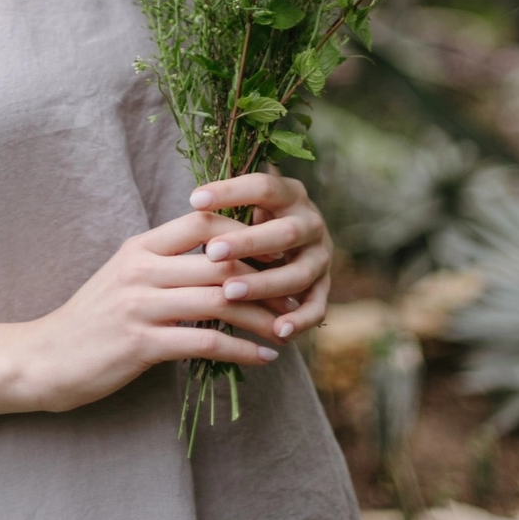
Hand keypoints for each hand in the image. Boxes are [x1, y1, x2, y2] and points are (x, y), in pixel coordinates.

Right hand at [23, 208, 294, 414]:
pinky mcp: (142, 344)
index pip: (203, 222)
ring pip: (220, 301)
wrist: (46, 358)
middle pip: (220, 260)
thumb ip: (165, 265)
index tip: (273, 250)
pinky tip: (264, 357)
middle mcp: (141, 269)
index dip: (244, 232)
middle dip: (265, 274)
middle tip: (295, 289)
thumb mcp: (124, 278)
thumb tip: (217, 261)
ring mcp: (141, 306)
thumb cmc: (91, 321)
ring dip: (262, 314)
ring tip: (288, 324)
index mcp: (139, 248)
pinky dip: (243, 350)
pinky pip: (206, 343)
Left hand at [190, 171, 331, 343]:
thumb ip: (229, 205)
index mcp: (290, 195)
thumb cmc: (257, 220)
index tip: (194, 200)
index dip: (230, 192)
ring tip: (228, 293)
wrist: (297, 242)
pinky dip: (300, 320)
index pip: (264, 187)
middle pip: (285, 233)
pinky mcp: (324, 287)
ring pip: (299, 273)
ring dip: (264, 284)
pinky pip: (317, 306)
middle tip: (211, 253)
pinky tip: (278, 332)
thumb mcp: (248, 205)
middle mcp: (311, 223)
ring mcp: (321, 256)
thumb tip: (193, 205)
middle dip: (247, 243)